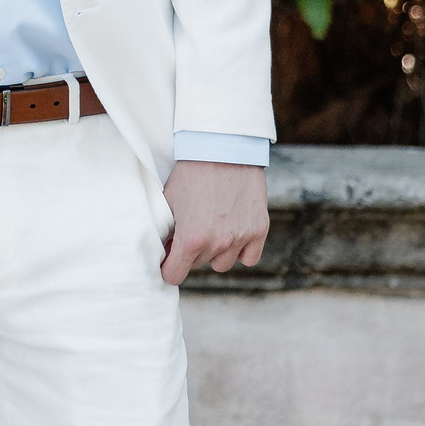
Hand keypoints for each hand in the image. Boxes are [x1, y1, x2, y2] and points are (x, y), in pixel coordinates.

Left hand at [160, 160, 268, 286]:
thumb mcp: (168, 202)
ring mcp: (240, 238)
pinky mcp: (259, 230)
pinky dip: (241, 250)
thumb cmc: (190, 173)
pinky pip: (249, 257)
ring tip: (212, 227)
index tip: (167, 262)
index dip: (168, 269)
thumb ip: (167, 232)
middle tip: (189, 229)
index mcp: (191, 239)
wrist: (222, 149)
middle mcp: (217, 244)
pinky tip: (233, 233)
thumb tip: (165, 251)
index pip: (174, 275)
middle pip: (198, 265)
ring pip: (222, 263)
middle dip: (190, 252)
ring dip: (215, 252)